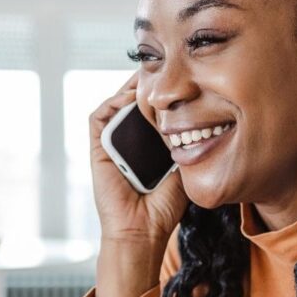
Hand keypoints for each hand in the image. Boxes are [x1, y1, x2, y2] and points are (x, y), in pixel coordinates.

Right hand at [88, 70, 188, 246]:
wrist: (143, 231)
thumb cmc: (164, 207)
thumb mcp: (182, 168)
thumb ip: (185, 143)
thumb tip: (199, 116)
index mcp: (147, 146)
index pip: (153, 111)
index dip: (164, 94)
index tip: (181, 77)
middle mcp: (128, 142)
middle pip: (133, 103)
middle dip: (147, 83)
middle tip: (164, 65)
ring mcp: (111, 144)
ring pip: (116, 105)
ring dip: (131, 88)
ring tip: (150, 74)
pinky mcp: (97, 149)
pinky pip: (99, 117)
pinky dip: (113, 102)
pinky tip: (131, 96)